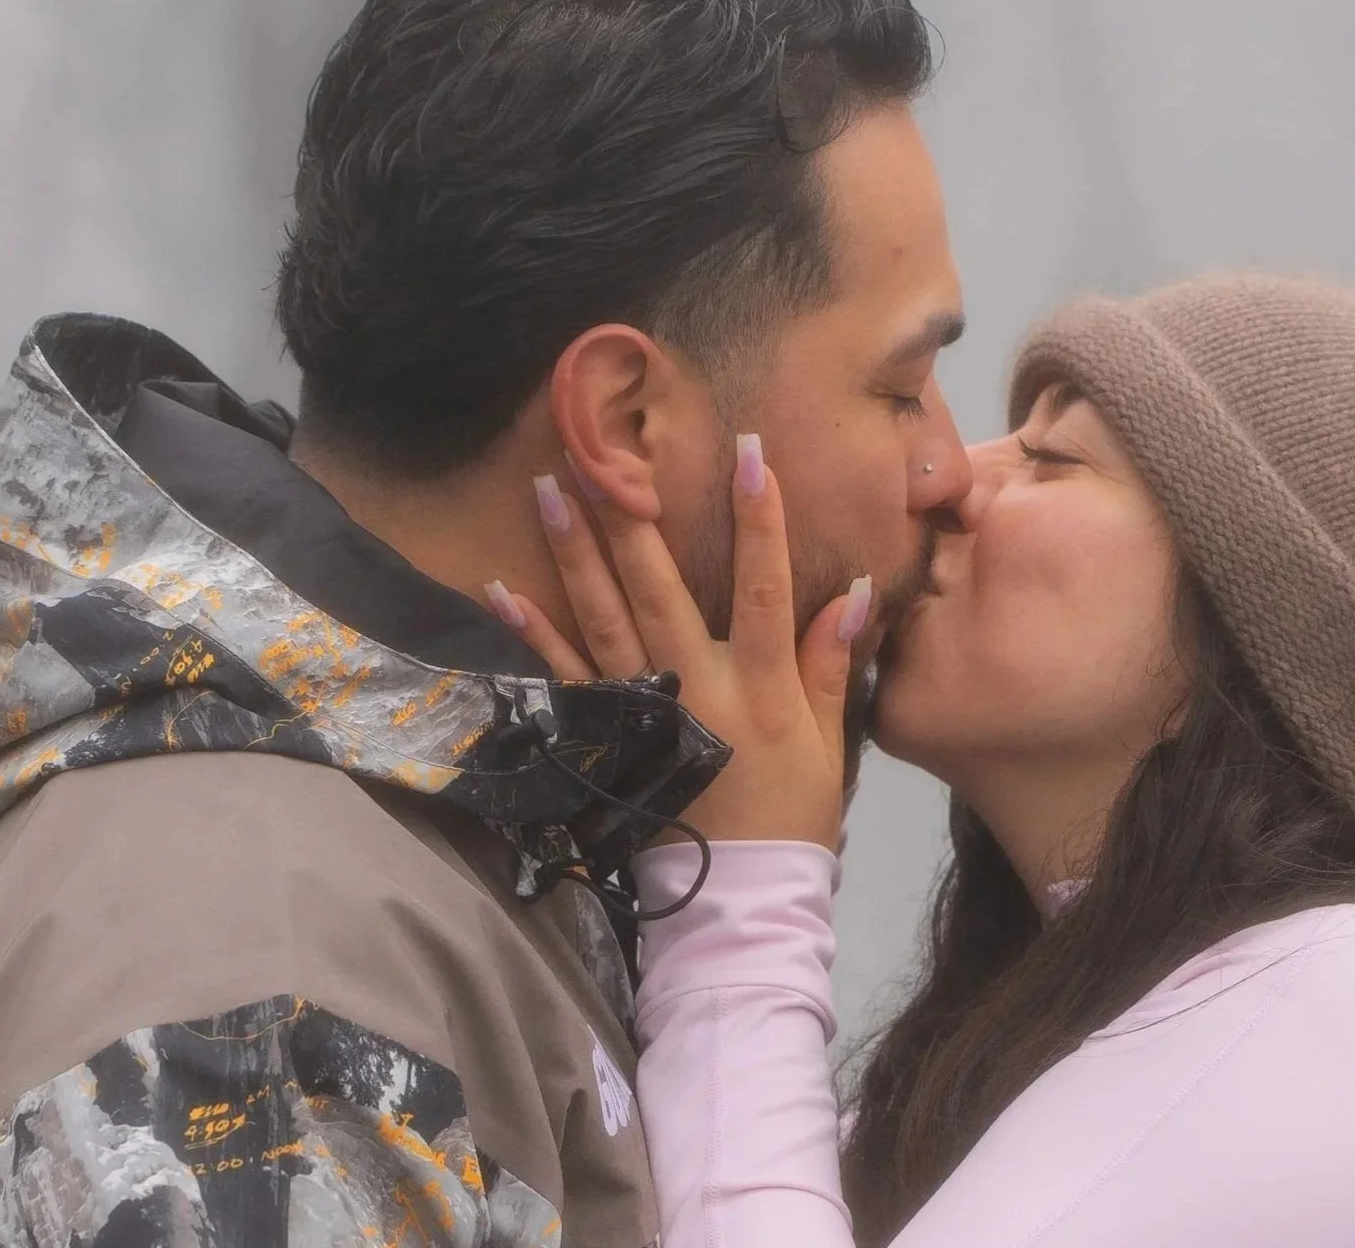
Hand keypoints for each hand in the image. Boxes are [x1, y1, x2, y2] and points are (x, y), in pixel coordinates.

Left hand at [489, 437, 870, 851]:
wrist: (739, 899)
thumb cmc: (793, 816)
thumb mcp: (830, 743)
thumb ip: (832, 664)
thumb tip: (851, 588)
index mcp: (762, 686)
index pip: (762, 588)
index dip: (759, 522)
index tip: (750, 455)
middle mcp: (699, 687)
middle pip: (661, 590)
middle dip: (634, 519)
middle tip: (603, 454)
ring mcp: (646, 711)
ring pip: (604, 618)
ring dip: (575, 554)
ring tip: (550, 491)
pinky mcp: (608, 738)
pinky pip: (563, 676)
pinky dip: (532, 633)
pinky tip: (503, 588)